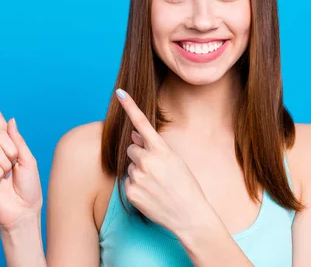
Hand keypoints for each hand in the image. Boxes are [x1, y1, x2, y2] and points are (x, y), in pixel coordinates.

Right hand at [0, 86, 42, 230]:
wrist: (23, 211)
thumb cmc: (29, 188)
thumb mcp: (28, 159)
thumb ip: (17, 139)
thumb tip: (9, 119)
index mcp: (9, 145)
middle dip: (12, 150)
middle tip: (16, 166)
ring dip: (7, 163)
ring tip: (9, 177)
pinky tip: (0, 182)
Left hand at [115, 88, 209, 236]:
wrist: (190, 216)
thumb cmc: (186, 186)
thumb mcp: (175, 161)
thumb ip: (153, 147)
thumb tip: (133, 135)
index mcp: (162, 150)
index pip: (143, 124)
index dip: (130, 106)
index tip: (120, 92)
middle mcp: (148, 161)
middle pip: (132, 148)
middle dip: (140, 155)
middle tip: (156, 171)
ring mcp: (138, 176)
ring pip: (129, 165)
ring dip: (138, 171)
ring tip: (156, 185)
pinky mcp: (131, 191)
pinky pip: (127, 181)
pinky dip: (136, 187)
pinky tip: (150, 195)